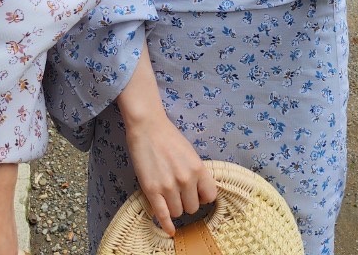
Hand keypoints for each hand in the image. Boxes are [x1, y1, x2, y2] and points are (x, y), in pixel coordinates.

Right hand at [116, 57, 217, 235]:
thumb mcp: (190, 153)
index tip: (197, 195)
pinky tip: (170, 230)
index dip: (203, 197)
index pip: (210, 196)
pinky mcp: (152, 190)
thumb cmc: (169, 137)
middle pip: (193, 207)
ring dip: (174, 208)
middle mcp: (186, 179)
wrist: (147, 127)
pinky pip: (162, 214)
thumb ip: (197, 172)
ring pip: (178, 212)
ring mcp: (168, 186)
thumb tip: (200, 192)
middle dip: (187, 203)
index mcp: (198, 168)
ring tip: (169, 197)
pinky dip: (166, 225)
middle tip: (179, 194)